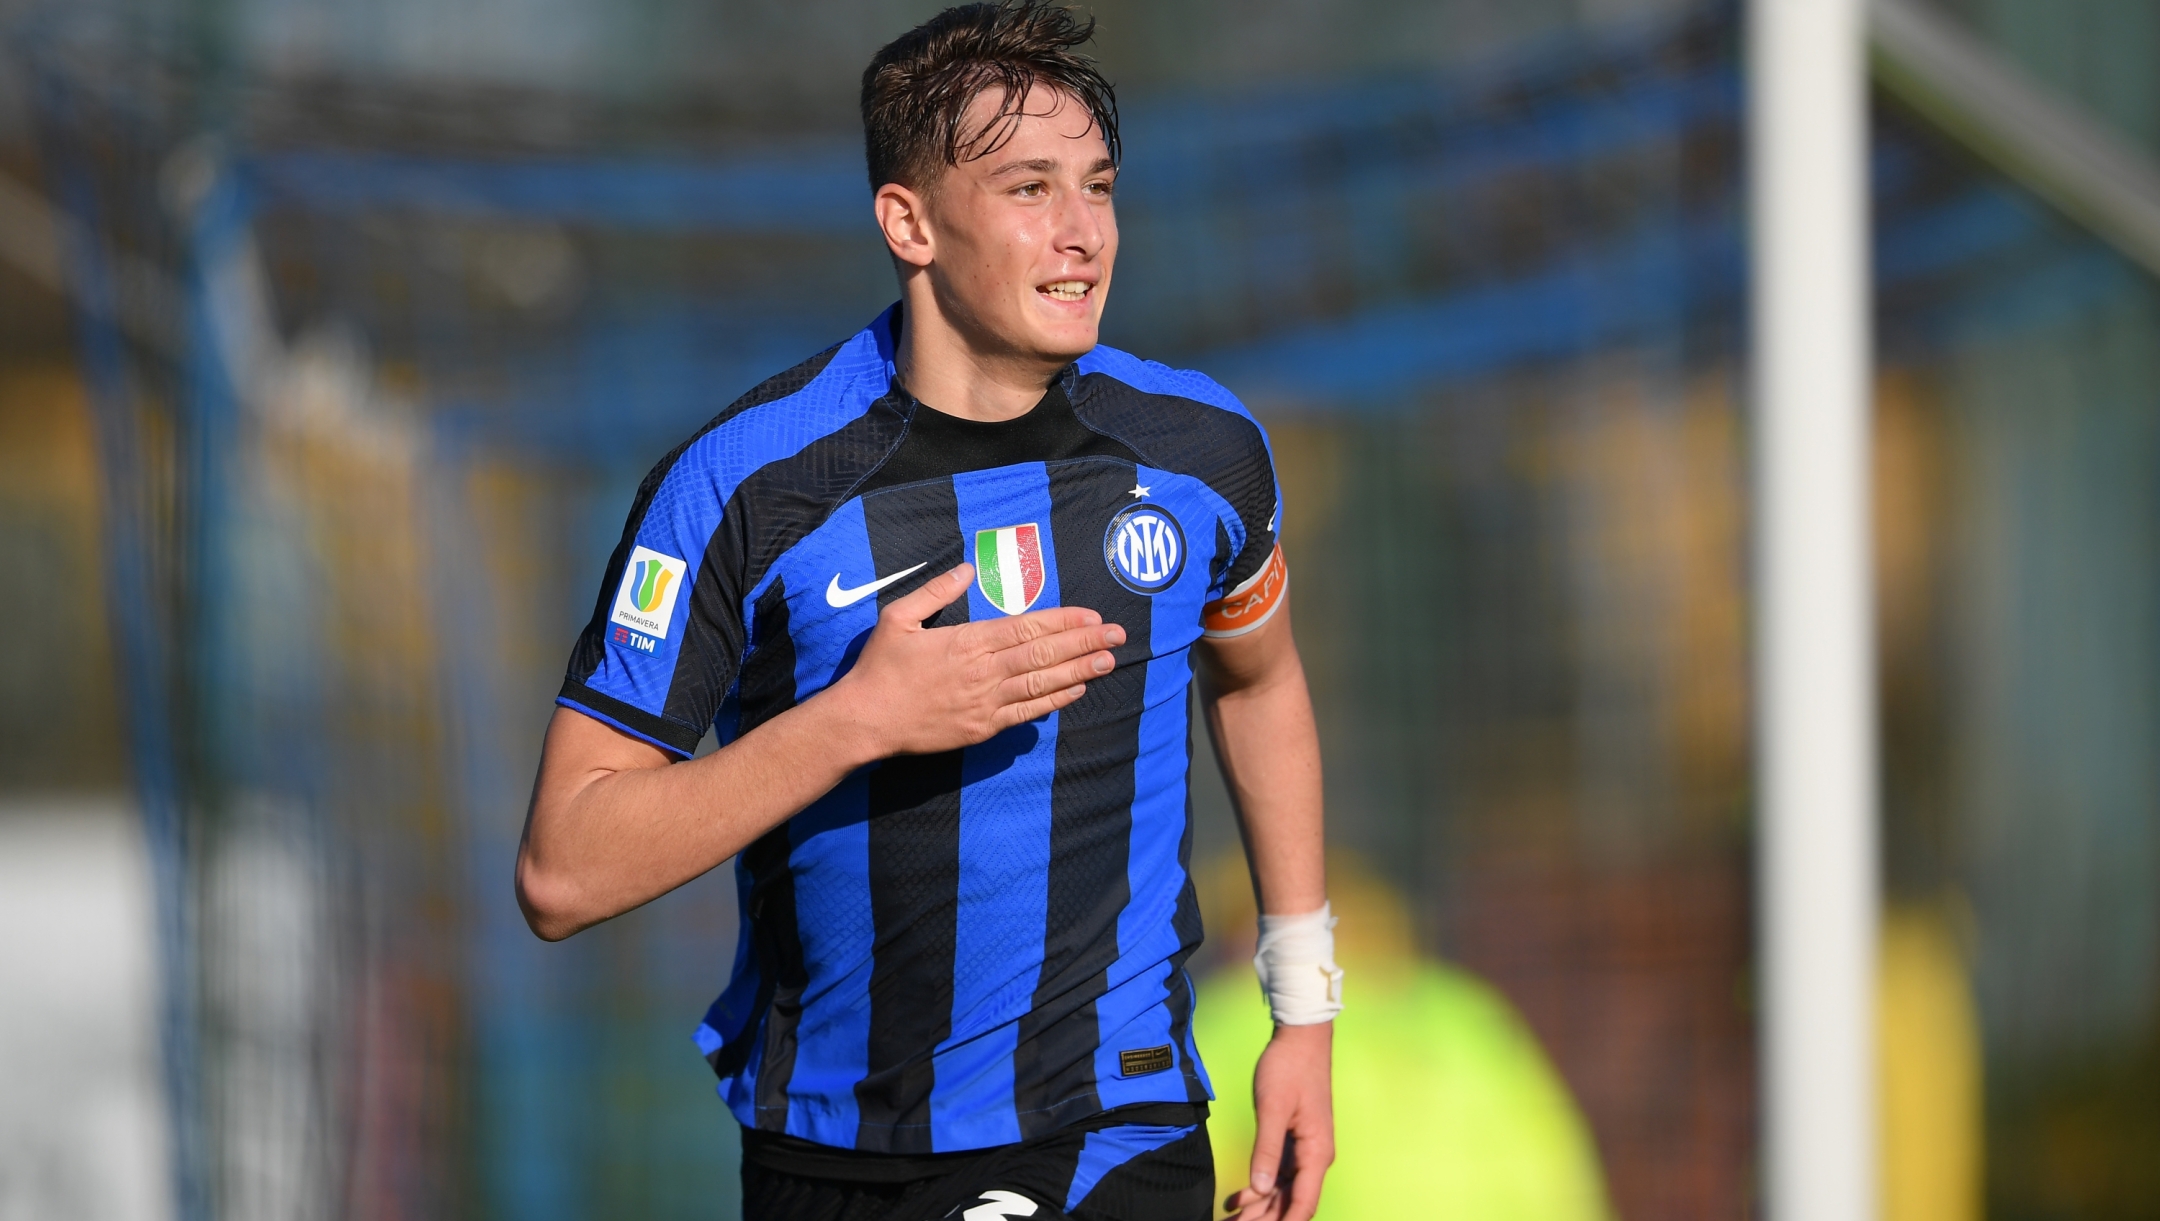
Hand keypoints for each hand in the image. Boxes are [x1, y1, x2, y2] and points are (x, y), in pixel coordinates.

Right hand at [828, 562, 1123, 757]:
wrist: (865, 721)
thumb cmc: (879, 667)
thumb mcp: (898, 617)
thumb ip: (935, 591)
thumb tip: (965, 567)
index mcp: (967, 641)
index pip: (1027, 628)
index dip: (1064, 621)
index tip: (1091, 615)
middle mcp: (983, 671)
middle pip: (1044, 654)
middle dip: (1085, 642)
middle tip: (1117, 635)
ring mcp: (986, 702)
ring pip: (1042, 684)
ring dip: (1079, 671)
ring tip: (1108, 661)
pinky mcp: (983, 728)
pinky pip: (1027, 713)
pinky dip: (1054, 701)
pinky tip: (1077, 691)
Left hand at [1224, 1022, 1333, 1220]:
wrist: (1300, 1038)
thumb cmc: (1289, 1068)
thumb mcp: (1273, 1108)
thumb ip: (1267, 1150)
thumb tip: (1261, 1188)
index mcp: (1316, 1153)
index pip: (1303, 1204)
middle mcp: (1315, 1157)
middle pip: (1291, 1203)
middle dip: (1265, 1219)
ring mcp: (1305, 1151)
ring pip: (1283, 1192)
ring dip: (1259, 1208)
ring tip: (1230, 1219)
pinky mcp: (1294, 1142)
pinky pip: (1277, 1175)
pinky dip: (1257, 1189)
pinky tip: (1234, 1199)